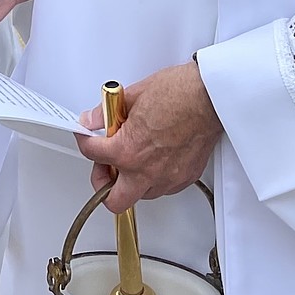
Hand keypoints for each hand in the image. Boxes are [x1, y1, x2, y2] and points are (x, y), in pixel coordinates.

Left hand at [76, 62, 223, 213]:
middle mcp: (146, 172)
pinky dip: (155, 177)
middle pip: (113, 201)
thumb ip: (107, 112)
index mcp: (127, 151)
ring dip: (132, 180)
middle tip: (105, 166)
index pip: (91, 154)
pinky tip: (156, 157)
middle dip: (104, 184)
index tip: (86, 137)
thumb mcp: (133, 95)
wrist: (210, 96)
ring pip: (141, 194)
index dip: (84, 141)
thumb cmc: (179, 93)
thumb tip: (94, 118)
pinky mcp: (185, 177)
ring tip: (133, 157)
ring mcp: (167, 178)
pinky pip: (164, 187)